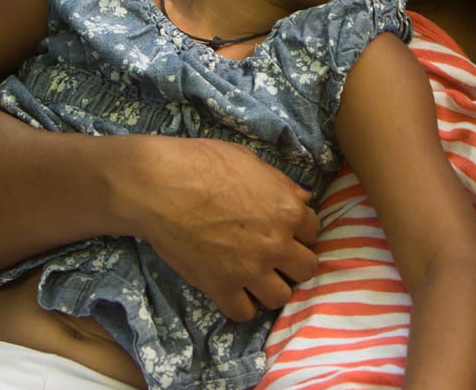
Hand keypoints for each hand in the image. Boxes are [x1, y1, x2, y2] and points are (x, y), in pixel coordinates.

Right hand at [130, 137, 319, 320]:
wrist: (162, 186)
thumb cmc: (204, 163)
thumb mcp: (251, 161)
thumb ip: (281, 184)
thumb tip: (302, 197)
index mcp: (287, 210)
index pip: (314, 230)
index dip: (300, 229)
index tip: (286, 230)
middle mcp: (275, 244)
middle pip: (307, 268)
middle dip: (294, 261)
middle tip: (276, 255)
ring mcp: (249, 270)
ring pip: (281, 297)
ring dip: (272, 287)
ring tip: (257, 277)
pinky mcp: (220, 288)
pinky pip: (244, 313)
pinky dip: (242, 305)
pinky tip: (234, 291)